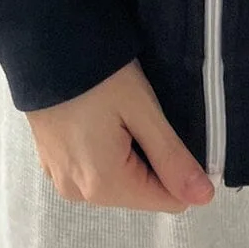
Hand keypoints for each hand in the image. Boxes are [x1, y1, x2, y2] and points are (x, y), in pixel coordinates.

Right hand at [26, 59, 214, 211]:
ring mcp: (61, 180)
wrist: (44, 46)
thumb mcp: (143, 110)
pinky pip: (93, 171)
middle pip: (141, 192)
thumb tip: (204, 197)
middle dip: (153, 160)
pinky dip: (106, 151)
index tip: (175, 131)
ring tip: (122, 115)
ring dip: (130, 155)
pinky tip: (102, 119)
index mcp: (104, 186)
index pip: (167, 200)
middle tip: (143, 116)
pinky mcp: (52, 164)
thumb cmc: (98, 75)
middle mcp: (79, 194)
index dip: (181, 169)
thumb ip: (172, 158)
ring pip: (118, 182)